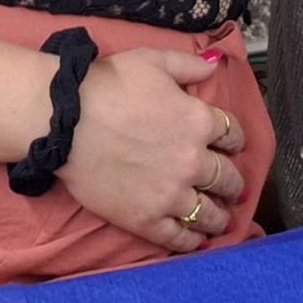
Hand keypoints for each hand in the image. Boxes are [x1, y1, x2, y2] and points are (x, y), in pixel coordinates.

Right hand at [60, 49, 246, 253]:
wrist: (68, 120)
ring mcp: (171, 194)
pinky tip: (199, 242)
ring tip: (223, 221)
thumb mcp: (154, 60)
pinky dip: (193, 242)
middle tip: (234, 188)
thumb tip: (213, 65)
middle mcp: (193, 160)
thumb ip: (188, 64)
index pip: (232, 134)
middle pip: (226, 177)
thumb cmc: (111, 84)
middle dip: (233, 182)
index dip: (235, 139)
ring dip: (220, 217)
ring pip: (209, 213)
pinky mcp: (147, 220)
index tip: (232, 146)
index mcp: (199, 120)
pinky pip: (180, 238)